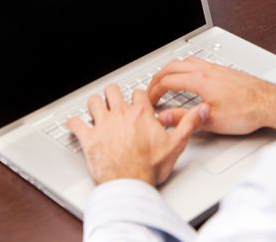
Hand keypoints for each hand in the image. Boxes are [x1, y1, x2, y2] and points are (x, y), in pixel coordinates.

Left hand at [67, 84, 208, 185]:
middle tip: (114, 99)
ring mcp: (103, 124)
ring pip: (94, 102)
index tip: (138, 100)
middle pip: (113, 91)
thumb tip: (201, 111)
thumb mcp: (175, 145)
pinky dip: (73, 122)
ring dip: (94, 104)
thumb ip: (188, 125)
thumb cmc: (149, 168)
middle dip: (113, 94)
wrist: (130, 185)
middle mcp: (121, 114)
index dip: (138, 96)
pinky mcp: (89, 138)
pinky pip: (76, 124)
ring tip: (96, 107)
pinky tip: (73, 123)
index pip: (138, 93)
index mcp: (141, 113)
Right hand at [148, 57, 275, 135]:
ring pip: (185, 61)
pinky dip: (185, 67)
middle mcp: (207, 70)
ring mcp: (216, 68)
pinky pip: (198, 62)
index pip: (168, 81)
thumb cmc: (246, 112)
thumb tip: (165, 117)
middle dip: (158, 77)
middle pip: (173, 66)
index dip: (154, 90)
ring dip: (171, 69)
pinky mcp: (223, 70)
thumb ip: (184, 118)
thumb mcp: (211, 121)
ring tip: (166, 80)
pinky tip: (190, 75)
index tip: (150, 99)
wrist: (269, 103)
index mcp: (201, 81)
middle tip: (152, 89)